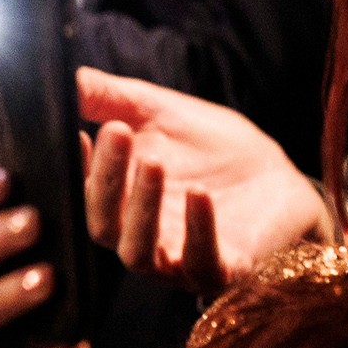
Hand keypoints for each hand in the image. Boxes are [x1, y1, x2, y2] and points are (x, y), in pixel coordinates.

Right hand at [78, 68, 326, 296]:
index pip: (83, 196)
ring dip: (140, 210)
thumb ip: (110, 97)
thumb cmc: (212, 148)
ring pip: (138, 254)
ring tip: (152, 162)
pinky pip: (201, 263)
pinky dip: (198, 229)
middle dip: (106, 181)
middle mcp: (139, 240)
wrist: (279, 179)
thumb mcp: (158, 112)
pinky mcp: (224, 271)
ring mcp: (178, 261)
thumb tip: (67, 76)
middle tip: (116, 133)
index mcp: (118, 205)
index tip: (80, 132)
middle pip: (104, 226)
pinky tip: (199, 193)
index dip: (78, 168)